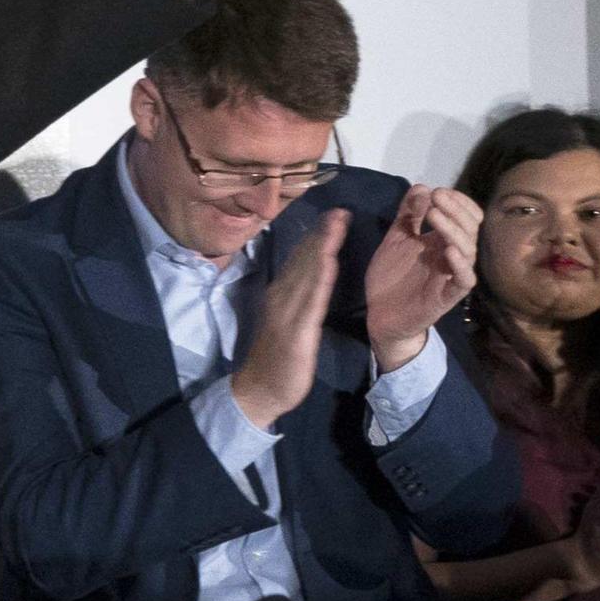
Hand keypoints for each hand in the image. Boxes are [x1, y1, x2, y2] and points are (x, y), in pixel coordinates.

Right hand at [232, 208, 348, 428]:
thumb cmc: (275, 358)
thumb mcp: (283, 321)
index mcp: (279, 295)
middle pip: (303, 261)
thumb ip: (296, 298)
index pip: (298, 260)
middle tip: (340, 209)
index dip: (316, 237)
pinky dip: (319, 279)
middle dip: (322, 234)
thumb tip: (311, 275)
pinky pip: (310, 301)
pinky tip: (329, 261)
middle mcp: (280, 298)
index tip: (333, 216)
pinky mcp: (295, 331)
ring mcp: (286, 313)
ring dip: (322, 247)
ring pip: (307, 274)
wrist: (259, 390)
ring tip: (337, 224)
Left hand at [361, 187, 479, 369]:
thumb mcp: (396, 239)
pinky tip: (449, 250)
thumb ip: (407, 215)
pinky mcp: (449, 295)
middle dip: (455, 209)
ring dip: (453, 229)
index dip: (456, 201)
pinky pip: (464, 279)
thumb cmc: (392, 276)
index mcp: (443, 240)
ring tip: (435, 216)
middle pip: (469, 228)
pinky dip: (460, 264)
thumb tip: (421, 186)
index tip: (437, 191)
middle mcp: (454, 255)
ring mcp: (453, 274)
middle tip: (437, 197)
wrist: (381, 314)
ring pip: (468, 249)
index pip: (465, 215)